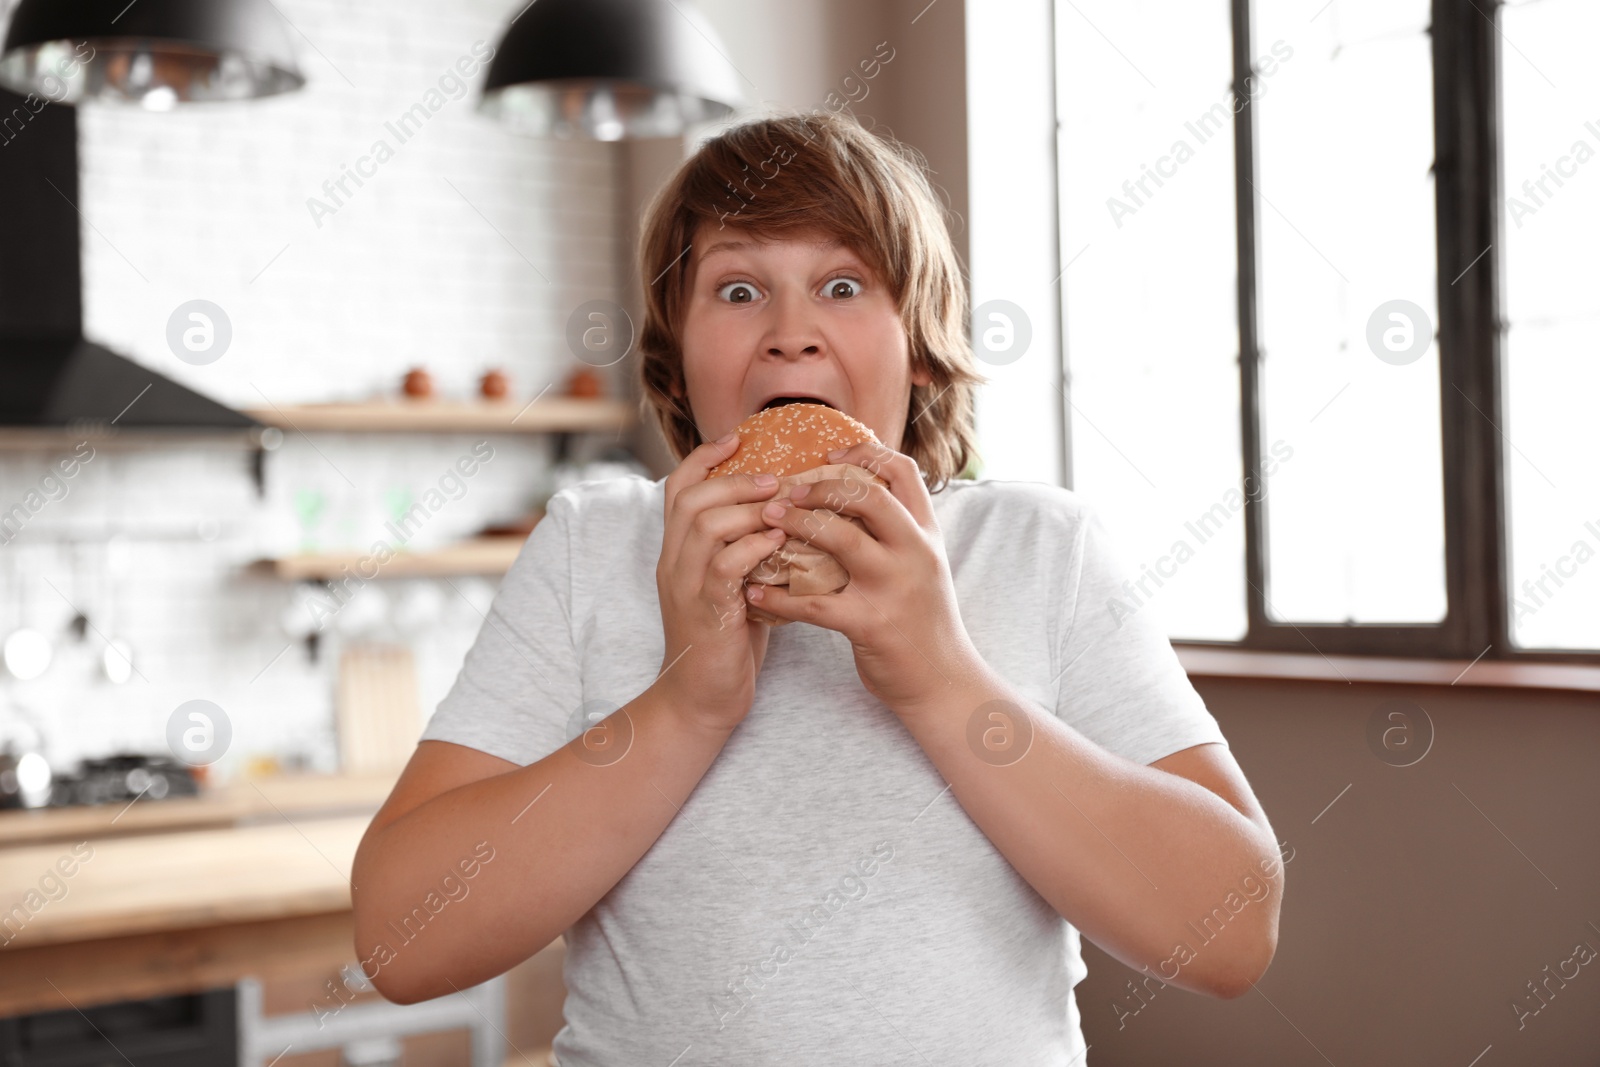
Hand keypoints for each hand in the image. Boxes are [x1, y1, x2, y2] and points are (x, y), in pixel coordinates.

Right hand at [655, 432, 787, 732]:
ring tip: (783, 506)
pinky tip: (779, 543)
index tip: (740, 438)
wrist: (701, 702)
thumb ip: (745, 553)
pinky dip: (753, 548)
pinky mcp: (705, 612)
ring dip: (747, 509)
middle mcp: (673, 563)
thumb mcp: (732, 588)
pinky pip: (723, 566)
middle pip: (690, 497)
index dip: (706, 457)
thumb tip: (788, 520)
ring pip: (705, 525)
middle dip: (734, 478)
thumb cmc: (727, 644)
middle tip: (775, 477)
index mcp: (677, 553)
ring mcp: (685, 587)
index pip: (678, 488)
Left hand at [747, 440, 986, 715]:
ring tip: (766, 522)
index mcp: (926, 533)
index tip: (829, 456)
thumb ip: (898, 532)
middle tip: (786, 493)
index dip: (864, 453)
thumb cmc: (923, 619)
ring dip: (796, 526)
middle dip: (820, 488)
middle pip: (869, 495)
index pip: (902, 471)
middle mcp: (914, 552)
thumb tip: (853, 495)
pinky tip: (754, 592)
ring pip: (841, 539)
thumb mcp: (924, 565)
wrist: (941, 680)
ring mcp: (894, 587)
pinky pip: (814, 603)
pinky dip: (778, 596)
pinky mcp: (871, 624)